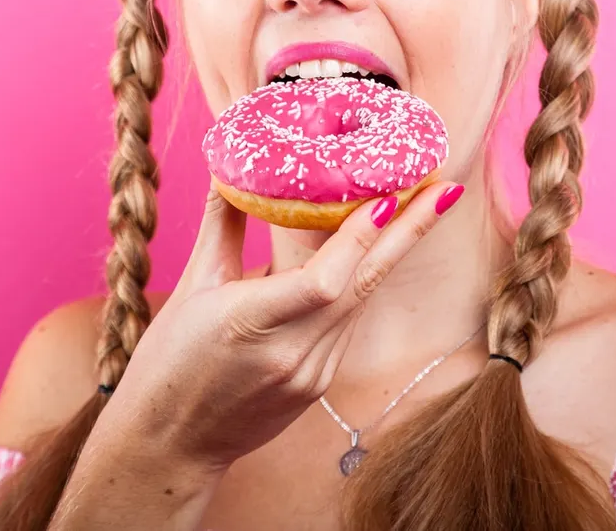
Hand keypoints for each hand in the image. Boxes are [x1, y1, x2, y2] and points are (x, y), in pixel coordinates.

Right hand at [91, 177, 462, 472]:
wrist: (171, 445)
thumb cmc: (168, 365)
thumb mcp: (191, 290)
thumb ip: (222, 228)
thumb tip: (235, 170)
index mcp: (250, 325)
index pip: (322, 282)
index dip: (358, 239)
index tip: (388, 197)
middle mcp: (292, 354)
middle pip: (363, 286)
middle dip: (410, 233)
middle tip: (446, 189)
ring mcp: (312, 373)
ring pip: (361, 301)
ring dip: (390, 252)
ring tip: (422, 203)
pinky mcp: (319, 383)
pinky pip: (348, 321)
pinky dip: (361, 282)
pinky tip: (375, 250)